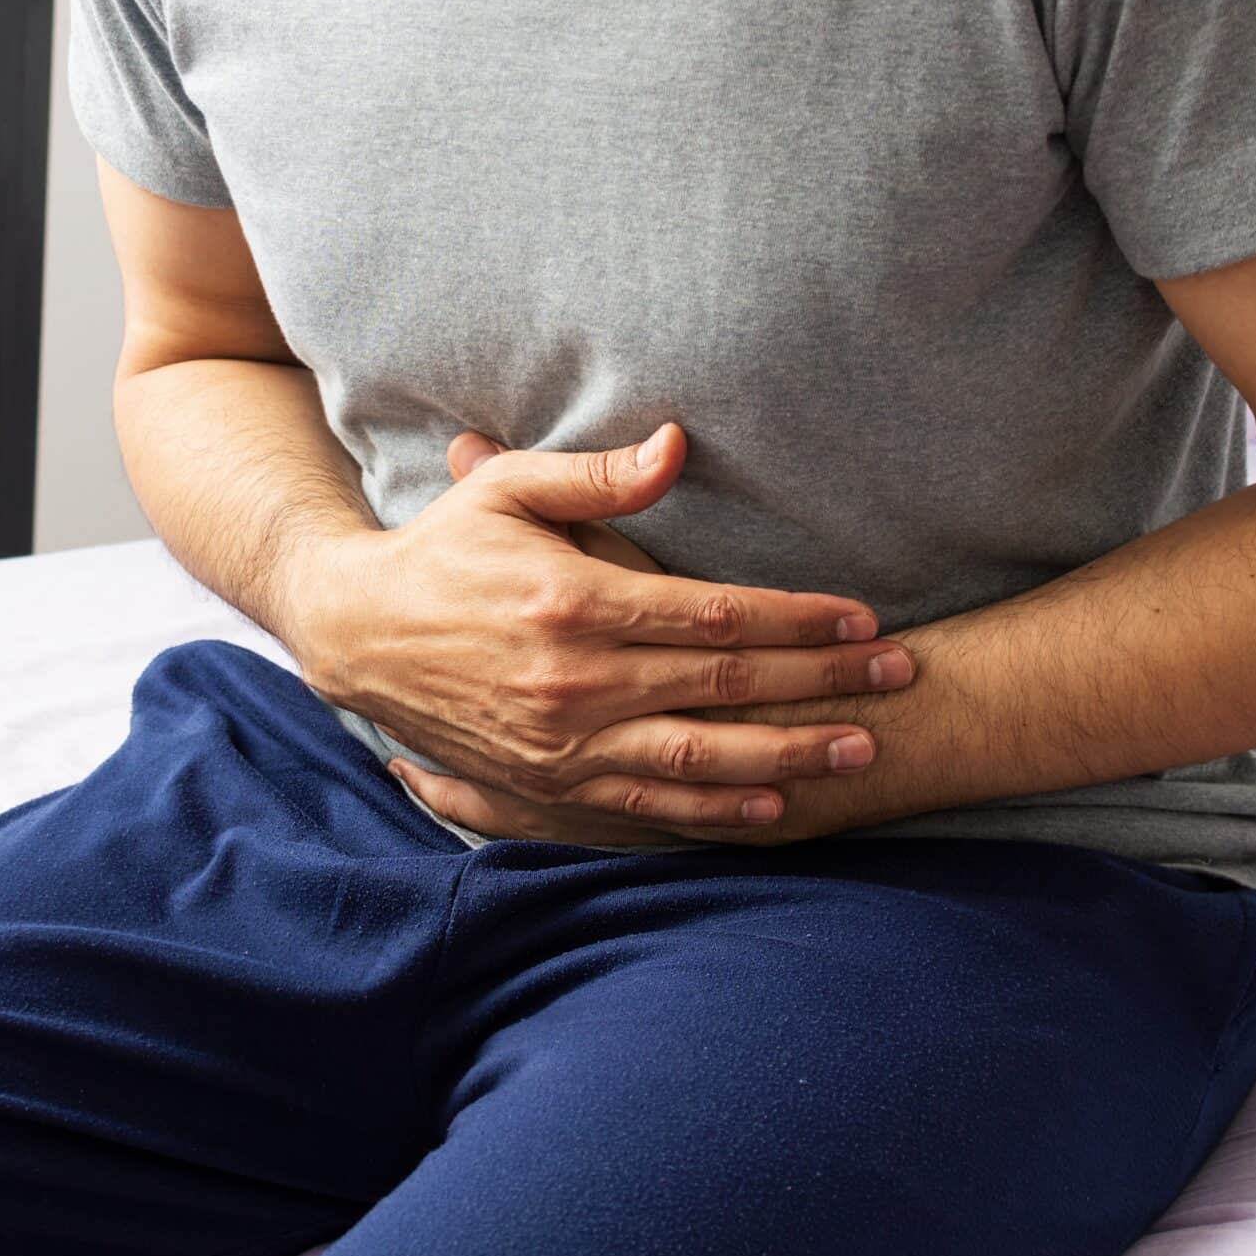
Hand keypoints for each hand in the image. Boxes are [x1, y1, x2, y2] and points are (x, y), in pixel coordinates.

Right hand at [394, 433, 841, 847]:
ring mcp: (564, 742)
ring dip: (788, 753)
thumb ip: (598, 477)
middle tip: (899, 678)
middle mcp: (577, 682)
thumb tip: (678, 446)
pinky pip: (646, 806)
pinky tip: (771, 803)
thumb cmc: (441, 550)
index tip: (863, 619)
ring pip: (699, 757)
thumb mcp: (506, 490)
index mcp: (575, 604)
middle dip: (823, 682)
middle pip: (727, 685)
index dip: (799, 618)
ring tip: (858, 747)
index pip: (715, 614)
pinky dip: (713, 810)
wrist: (355, 636)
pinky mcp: (548, 783)